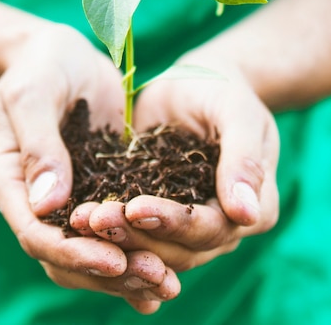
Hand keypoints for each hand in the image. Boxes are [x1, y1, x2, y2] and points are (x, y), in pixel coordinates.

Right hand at [0, 22, 179, 312]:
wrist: (57, 53)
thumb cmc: (38, 65)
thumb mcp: (33, 94)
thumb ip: (38, 144)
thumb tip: (48, 205)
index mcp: (10, 179)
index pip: (34, 233)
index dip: (73, 252)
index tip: (114, 260)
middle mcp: (36, 199)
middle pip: (64, 255)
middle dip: (108, 271)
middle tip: (157, 277)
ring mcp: (67, 196)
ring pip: (90, 250)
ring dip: (127, 270)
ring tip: (168, 282)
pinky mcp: (96, 187)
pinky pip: (113, 228)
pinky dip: (137, 249)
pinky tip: (169, 268)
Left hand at [70, 53, 279, 271]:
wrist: (198, 81)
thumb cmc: (225, 91)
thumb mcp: (238, 114)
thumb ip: (245, 159)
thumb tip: (247, 214)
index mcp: (254, 209)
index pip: (213, 229)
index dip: (175, 223)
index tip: (137, 209)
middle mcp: (222, 226)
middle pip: (180, 248)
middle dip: (135, 236)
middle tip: (94, 218)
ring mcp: (186, 223)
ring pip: (152, 247)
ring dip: (116, 238)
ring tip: (80, 219)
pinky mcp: (155, 211)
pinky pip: (132, 230)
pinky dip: (107, 229)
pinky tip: (76, 220)